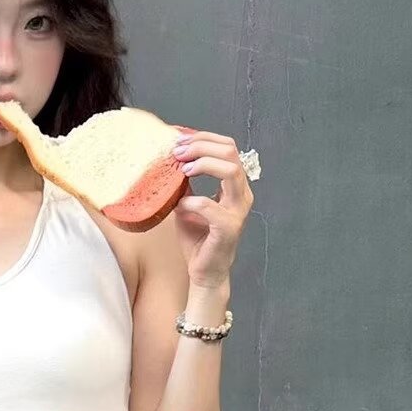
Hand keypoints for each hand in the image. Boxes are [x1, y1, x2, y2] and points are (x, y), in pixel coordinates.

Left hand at [170, 126, 253, 289]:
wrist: (204, 271)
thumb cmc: (198, 239)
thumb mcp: (188, 203)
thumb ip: (185, 183)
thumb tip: (170, 161)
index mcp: (235, 185)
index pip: (227, 148)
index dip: (204, 139)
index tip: (179, 142)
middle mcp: (241, 194)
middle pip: (231, 152)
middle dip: (202, 146)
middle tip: (178, 152)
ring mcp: (238, 211)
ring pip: (230, 171)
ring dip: (203, 164)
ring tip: (182, 170)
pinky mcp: (229, 228)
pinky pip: (210, 205)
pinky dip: (192, 200)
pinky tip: (180, 204)